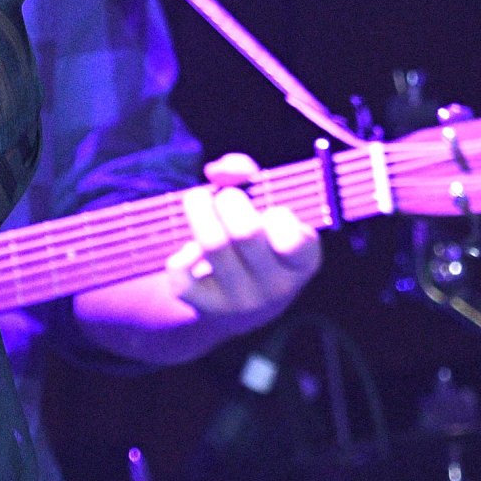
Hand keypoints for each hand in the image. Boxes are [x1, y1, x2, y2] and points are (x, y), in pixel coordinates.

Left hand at [69, 153, 321, 366]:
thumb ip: (247, 175)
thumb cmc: (254, 241)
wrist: (236, 307)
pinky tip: (189, 252)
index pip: (294, 239)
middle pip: (246, 232)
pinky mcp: (207, 308)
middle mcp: (276, 287)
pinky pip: (182, 274)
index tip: (269, 212)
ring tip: (198, 202)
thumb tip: (217, 171)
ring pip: (212, 244)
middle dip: (228, 199)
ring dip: (198, 209)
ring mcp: (242, 301)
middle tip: (225, 199)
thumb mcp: (265, 209)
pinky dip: (179, 256)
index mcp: (301, 262)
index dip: (278, 215)